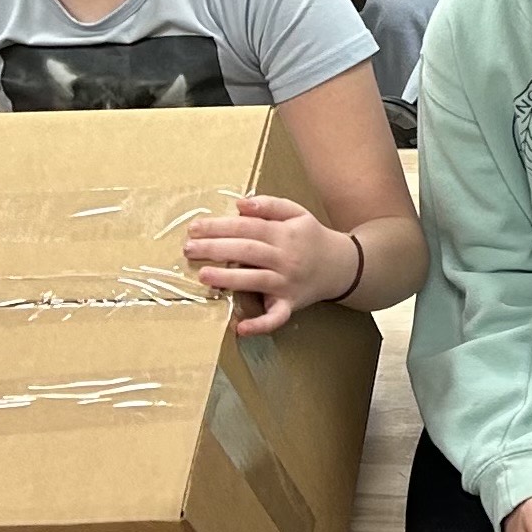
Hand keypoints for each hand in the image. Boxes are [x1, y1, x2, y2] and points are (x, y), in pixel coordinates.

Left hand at [181, 192, 353, 335]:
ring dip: (229, 278)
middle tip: (188, 249)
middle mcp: (285, 258)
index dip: (220, 226)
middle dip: (216, 248)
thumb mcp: (296, 213)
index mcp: (284, 234)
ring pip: (256, 280)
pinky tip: (240, 328)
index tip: (195, 227)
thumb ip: (270, 205)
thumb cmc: (311, 237)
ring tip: (203, 275)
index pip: (247, 227)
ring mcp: (287, 283)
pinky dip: (260, 325)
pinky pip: (276, 317)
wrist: (342, 266)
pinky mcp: (290, 304)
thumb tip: (240, 203)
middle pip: (247, 250)